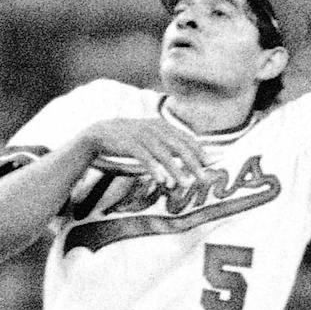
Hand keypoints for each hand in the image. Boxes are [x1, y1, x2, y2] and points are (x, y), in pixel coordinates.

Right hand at [78, 118, 210, 189]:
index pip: (187, 138)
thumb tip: (189, 157)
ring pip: (164, 154)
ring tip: (185, 184)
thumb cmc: (130, 139)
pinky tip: (161, 180)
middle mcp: (155, 128)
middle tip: (203, 178)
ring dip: (176, 170)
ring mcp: (142, 136)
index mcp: (163, 125)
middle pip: (179, 146)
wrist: (100, 133)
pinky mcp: (129, 144)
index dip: (199, 152)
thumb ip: (168, 144)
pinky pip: (145, 157)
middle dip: (193, 163)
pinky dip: (154, 169)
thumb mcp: (151, 137)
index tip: (210, 165)